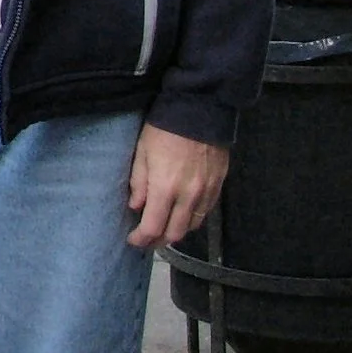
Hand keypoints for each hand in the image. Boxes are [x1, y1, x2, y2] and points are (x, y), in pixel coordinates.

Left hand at [127, 125, 229, 249]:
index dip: (141, 239)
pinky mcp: (218, 186)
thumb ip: (139, 182)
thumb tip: (136, 207)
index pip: (153, 227)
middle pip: (175, 233)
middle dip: (158, 241)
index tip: (133, 240)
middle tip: (147, 239)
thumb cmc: (163, 129)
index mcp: (165, 188)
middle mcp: (188, 196)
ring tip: (163, 228)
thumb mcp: (142, 152)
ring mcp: (206, 193)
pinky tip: (182, 215)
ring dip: (176, 232)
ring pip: (192, 226)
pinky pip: (205, 213)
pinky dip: (192, 219)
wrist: (200, 111)